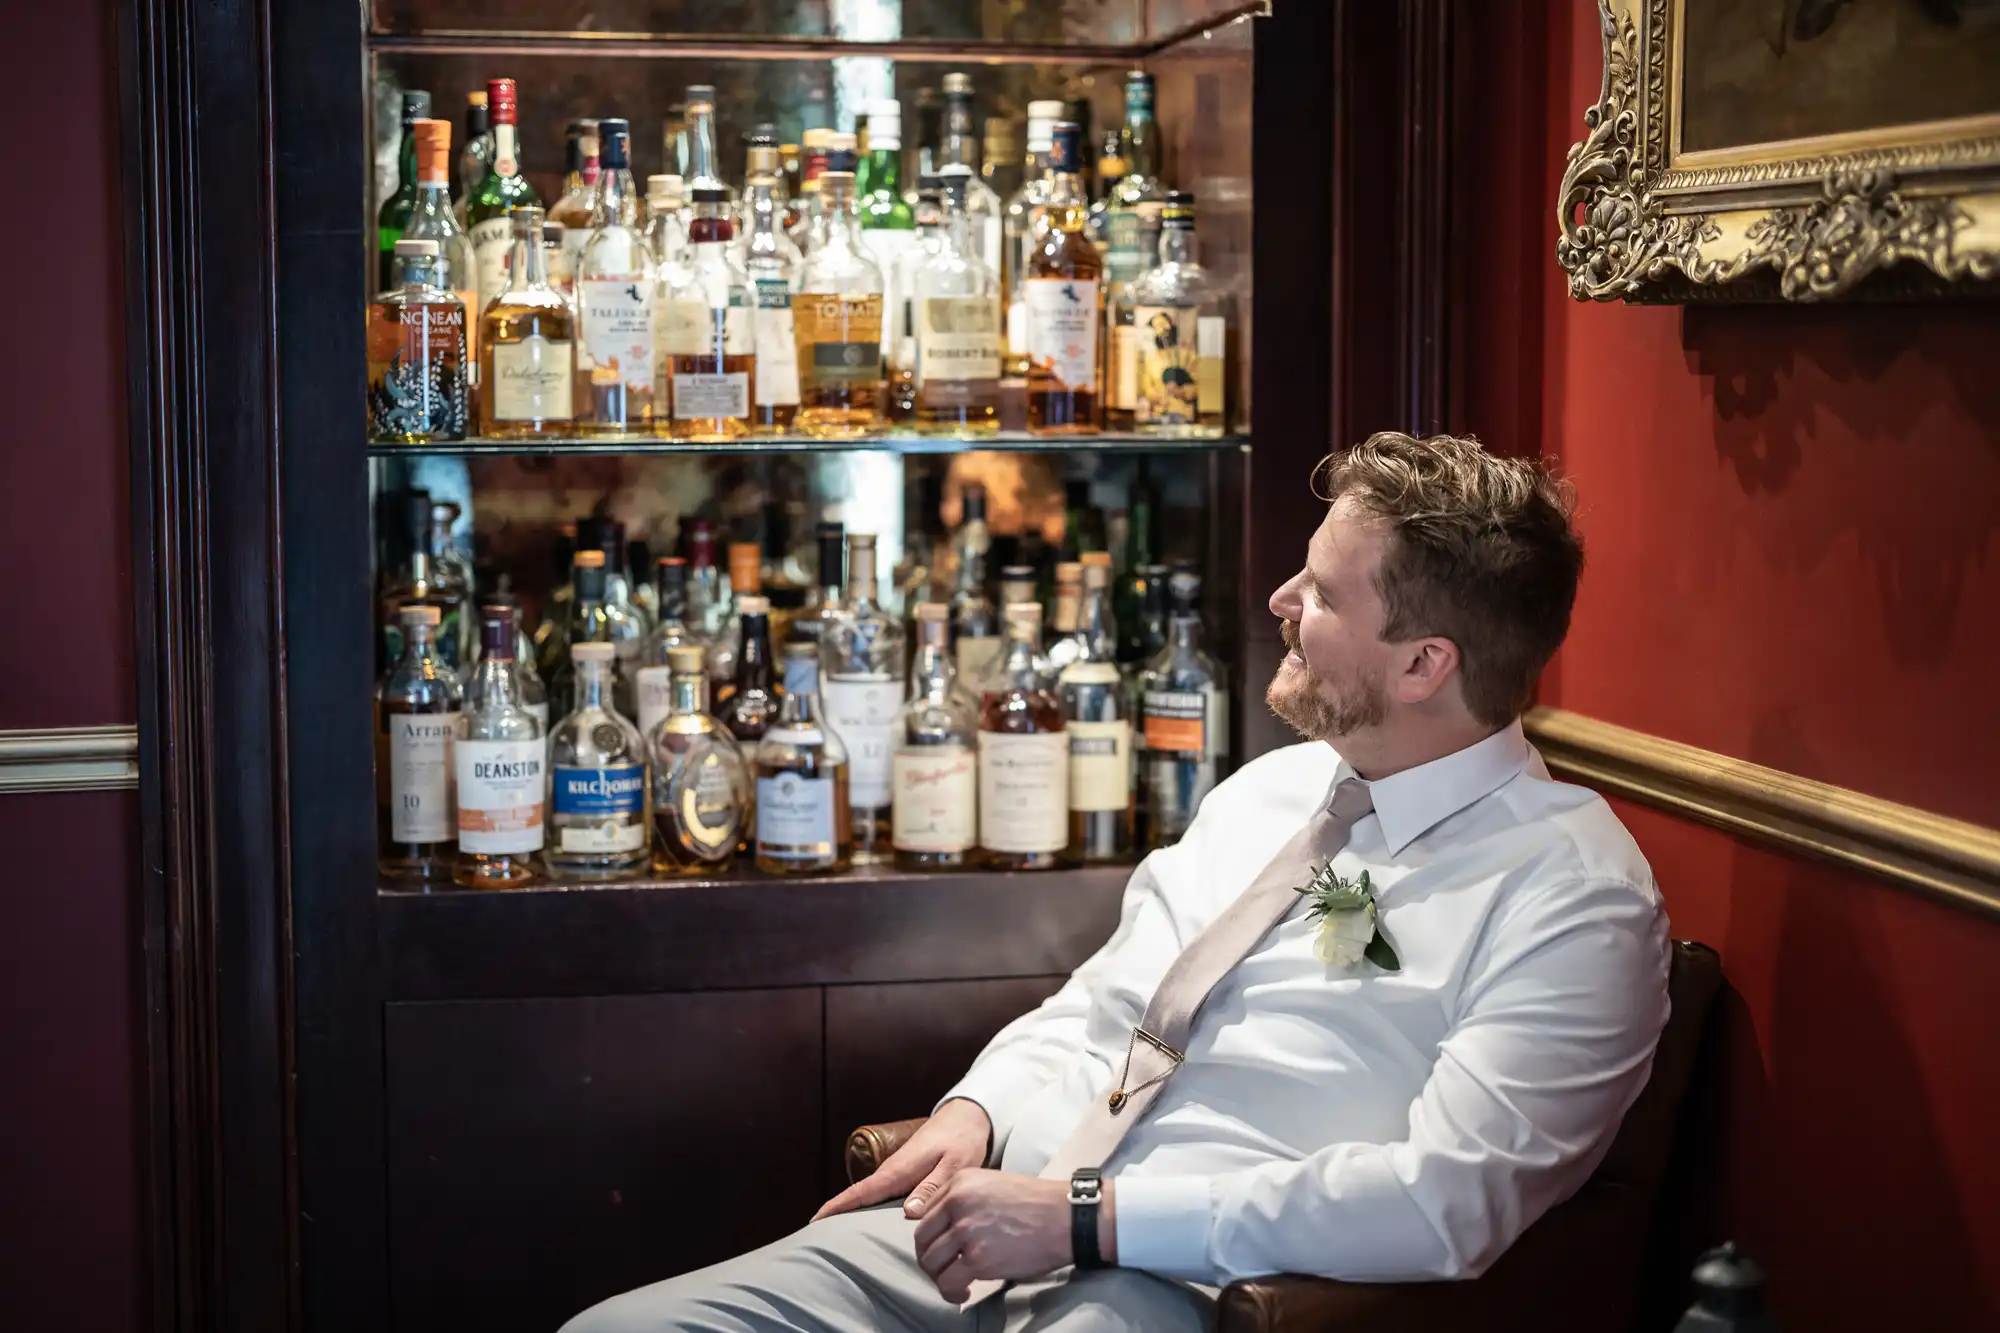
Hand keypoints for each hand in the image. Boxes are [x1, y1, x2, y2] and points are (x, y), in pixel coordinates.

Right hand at [811, 1098, 993, 1222]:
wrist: (966, 1117)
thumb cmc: (962, 1141)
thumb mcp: (955, 1165)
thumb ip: (933, 1187)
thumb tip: (908, 1212)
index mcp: (898, 1171)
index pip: (861, 1192)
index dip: (837, 1207)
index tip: (814, 1221)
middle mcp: (891, 1172)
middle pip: (857, 1197)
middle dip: (835, 1214)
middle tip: (815, 1239)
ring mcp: (896, 1172)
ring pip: (867, 1196)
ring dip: (849, 1211)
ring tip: (831, 1235)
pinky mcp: (904, 1174)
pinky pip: (879, 1194)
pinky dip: (866, 1206)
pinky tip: (864, 1221)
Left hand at [913, 1169, 1095, 1302]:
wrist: (1066, 1217)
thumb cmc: (1036, 1203)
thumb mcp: (993, 1184)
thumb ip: (965, 1198)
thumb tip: (945, 1227)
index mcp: (960, 1181)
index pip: (926, 1213)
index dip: (931, 1236)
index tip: (941, 1248)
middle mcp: (958, 1202)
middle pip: (922, 1238)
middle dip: (929, 1259)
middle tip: (943, 1270)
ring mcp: (966, 1230)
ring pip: (931, 1262)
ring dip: (939, 1277)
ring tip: (954, 1284)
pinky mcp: (978, 1258)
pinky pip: (948, 1281)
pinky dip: (951, 1292)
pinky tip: (962, 1292)